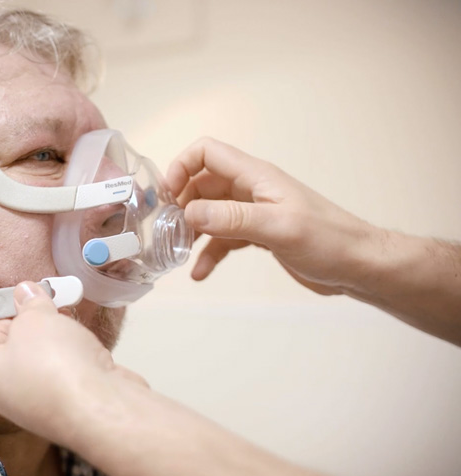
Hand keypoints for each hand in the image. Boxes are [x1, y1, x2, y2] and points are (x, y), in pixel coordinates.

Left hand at [0, 281, 146, 443]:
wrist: (99, 406)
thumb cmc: (55, 365)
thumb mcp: (35, 317)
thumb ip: (29, 303)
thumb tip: (25, 292)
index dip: (16, 311)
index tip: (35, 297)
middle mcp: (6, 394)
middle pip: (22, 346)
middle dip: (42, 325)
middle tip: (58, 307)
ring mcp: (38, 404)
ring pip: (48, 360)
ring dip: (63, 341)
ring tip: (75, 328)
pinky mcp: (68, 408)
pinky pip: (69, 374)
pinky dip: (79, 360)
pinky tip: (89, 351)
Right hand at [166, 137, 382, 295]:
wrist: (360, 266)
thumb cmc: (330, 240)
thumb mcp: (279, 227)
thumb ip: (233, 218)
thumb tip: (189, 213)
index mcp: (256, 176)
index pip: (207, 152)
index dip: (181, 167)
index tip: (168, 196)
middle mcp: (251, 190)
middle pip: (201, 184)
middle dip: (180, 204)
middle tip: (166, 230)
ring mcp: (254, 212)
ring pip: (209, 213)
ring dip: (190, 230)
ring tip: (175, 251)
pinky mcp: (258, 235)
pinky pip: (223, 239)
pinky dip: (208, 253)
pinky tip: (199, 272)